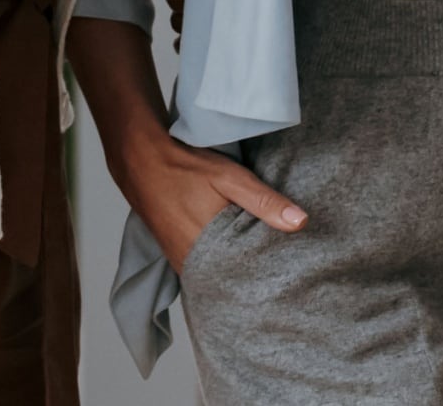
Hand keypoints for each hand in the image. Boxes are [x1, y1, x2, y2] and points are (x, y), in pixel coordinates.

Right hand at [114, 129, 306, 271]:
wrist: (140, 162)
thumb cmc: (187, 168)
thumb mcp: (230, 178)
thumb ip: (264, 201)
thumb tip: (301, 222)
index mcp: (211, 250)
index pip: (249, 277)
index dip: (271, 277)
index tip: (294, 276)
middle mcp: (194, 264)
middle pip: (233, 280)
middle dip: (256, 278)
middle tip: (285, 276)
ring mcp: (182, 262)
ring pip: (217, 276)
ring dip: (237, 272)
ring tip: (266, 271)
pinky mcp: (175, 256)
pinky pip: (203, 270)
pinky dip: (220, 266)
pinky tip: (235, 260)